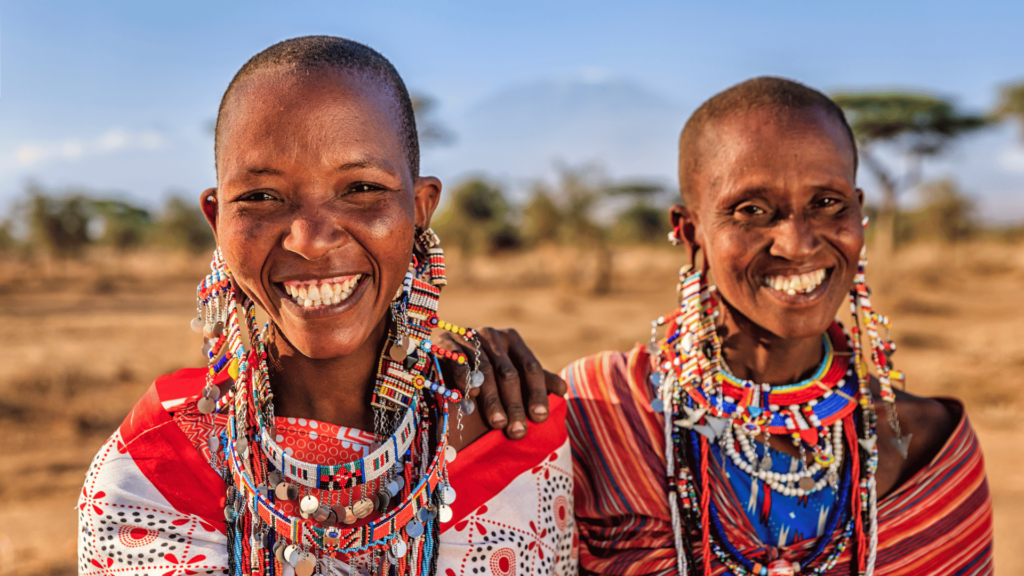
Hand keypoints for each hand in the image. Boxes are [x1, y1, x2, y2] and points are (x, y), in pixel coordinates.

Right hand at [434, 327, 566, 439]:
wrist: (442, 352)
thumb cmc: (485, 368)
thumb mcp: (512, 371)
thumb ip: (536, 379)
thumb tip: (563, 390)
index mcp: (512, 340)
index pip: (530, 367)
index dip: (537, 393)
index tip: (540, 418)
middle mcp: (492, 335)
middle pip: (508, 373)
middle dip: (514, 405)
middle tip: (518, 432)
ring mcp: (468, 336)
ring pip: (484, 371)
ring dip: (492, 400)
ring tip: (498, 424)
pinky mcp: (444, 342)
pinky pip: (458, 363)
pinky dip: (465, 382)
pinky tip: (471, 401)